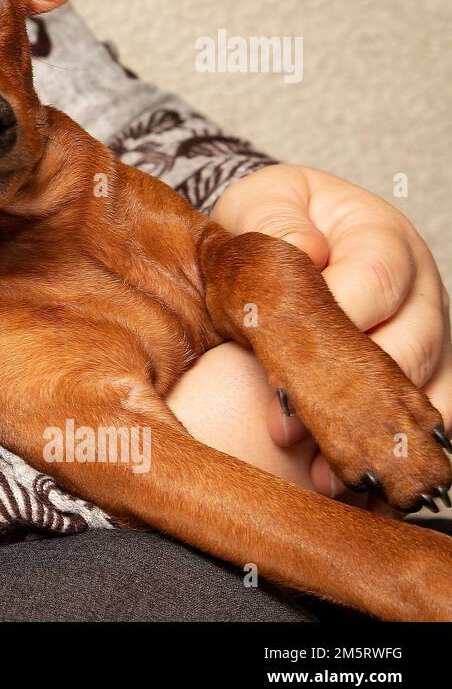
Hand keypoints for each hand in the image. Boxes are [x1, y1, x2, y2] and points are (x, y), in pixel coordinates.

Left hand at [210, 164, 451, 511]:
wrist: (278, 238)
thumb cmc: (267, 222)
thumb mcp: (260, 203)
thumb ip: (275, 220)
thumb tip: (306, 249)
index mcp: (382, 235)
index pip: (374, 279)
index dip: (332, 323)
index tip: (278, 362)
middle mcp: (419, 287)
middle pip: (408, 343)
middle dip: (347, 394)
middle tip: (287, 432)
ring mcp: (427, 333)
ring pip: (424, 388)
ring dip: (372, 435)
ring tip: (322, 475)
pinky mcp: (420, 375)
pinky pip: (427, 418)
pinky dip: (392, 452)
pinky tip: (355, 484)